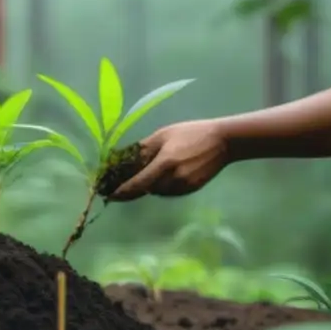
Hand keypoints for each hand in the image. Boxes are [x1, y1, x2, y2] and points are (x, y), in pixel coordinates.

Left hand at [109, 119, 229, 201]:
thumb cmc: (191, 133)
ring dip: (148, 184)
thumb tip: (122, 158)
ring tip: (148, 170)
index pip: (138, 184)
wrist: (223, 141)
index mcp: (165, 163)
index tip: (108, 196)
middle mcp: (173, 179)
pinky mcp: (191, 190)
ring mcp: (183, 187)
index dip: (121, 192)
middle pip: (146, 189)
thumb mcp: (163, 135)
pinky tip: (164, 172)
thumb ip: (143, 148)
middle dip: (133, 186)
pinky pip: (168, 191)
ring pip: (157, 191)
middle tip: (121, 180)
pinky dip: (161, 185)